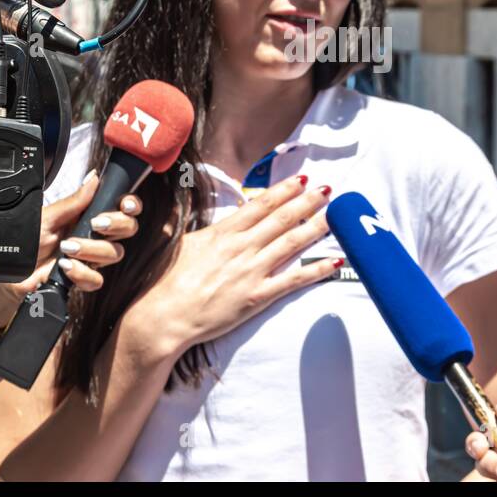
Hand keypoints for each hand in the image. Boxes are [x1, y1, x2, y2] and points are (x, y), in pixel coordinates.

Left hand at [0, 174, 138, 330]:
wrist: (10, 272)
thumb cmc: (26, 241)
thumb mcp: (47, 216)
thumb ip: (73, 201)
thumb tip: (94, 177)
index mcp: (88, 215)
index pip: (123, 207)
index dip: (131, 205)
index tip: (125, 204)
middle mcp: (94, 235)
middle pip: (128, 229)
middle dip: (116, 225)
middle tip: (96, 224)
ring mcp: (90, 257)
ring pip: (114, 253)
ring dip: (91, 250)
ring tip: (67, 248)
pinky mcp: (82, 278)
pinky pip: (97, 279)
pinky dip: (82, 273)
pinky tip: (65, 268)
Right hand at [127, 175, 340, 354]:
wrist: (161, 317)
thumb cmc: (164, 282)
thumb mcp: (181, 243)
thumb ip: (201, 227)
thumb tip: (205, 213)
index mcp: (222, 232)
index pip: (260, 205)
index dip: (283, 190)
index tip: (301, 179)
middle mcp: (241, 247)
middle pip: (281, 218)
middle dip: (307, 202)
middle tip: (327, 190)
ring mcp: (251, 271)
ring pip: (291, 243)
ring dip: (316, 226)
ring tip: (335, 214)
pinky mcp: (257, 297)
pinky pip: (293, 280)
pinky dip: (316, 270)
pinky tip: (334, 261)